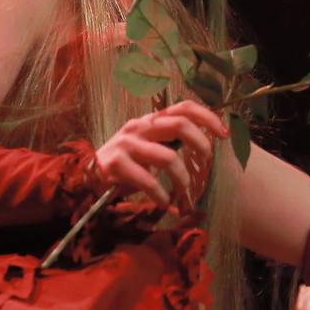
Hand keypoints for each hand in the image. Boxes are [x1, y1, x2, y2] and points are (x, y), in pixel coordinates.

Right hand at [94, 100, 228, 207]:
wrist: (85, 177)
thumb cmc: (126, 164)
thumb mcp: (148, 146)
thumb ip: (170, 142)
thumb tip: (206, 148)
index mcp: (151, 120)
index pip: (183, 107)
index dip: (208, 117)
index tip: (224, 134)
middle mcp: (139, 126)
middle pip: (179, 124)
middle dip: (201, 144)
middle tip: (207, 162)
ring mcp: (126, 144)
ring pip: (168, 157)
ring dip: (183, 178)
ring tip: (184, 192)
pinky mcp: (115, 164)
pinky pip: (148, 181)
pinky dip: (162, 195)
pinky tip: (165, 203)